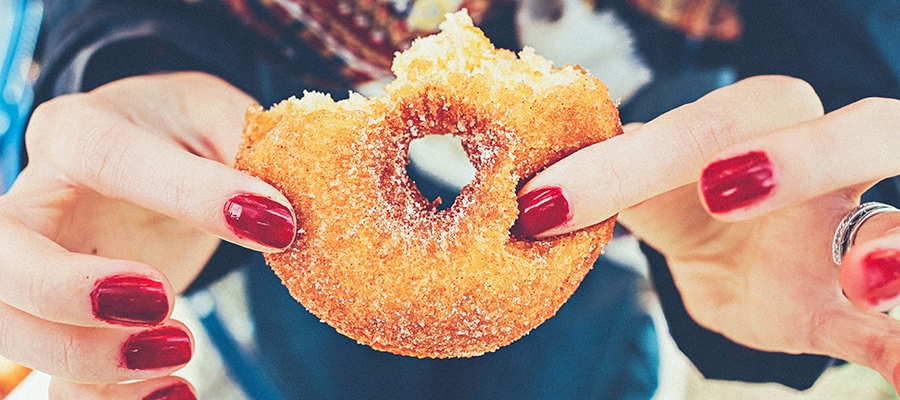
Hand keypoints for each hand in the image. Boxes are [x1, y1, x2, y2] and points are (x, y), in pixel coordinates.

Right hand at [0, 72, 295, 397]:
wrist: (158, 154)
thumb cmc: (187, 132)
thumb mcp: (222, 117)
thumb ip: (253, 149)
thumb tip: (285, 216)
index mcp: (81, 131)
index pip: (109, 158)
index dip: (188, 194)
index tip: (274, 226)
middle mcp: (39, 200)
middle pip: (2, 257)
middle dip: (68, 292)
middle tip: (164, 301)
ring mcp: (40, 266)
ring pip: (14, 329)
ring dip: (92, 360)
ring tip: (183, 349)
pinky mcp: (62, 319)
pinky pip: (58, 375)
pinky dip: (109, 399)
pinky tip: (176, 392)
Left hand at [517, 75, 899, 388]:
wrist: (734, 256)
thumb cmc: (688, 200)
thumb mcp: (643, 186)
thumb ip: (606, 181)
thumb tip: (534, 196)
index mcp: (766, 118)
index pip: (716, 120)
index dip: (641, 155)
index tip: (562, 200)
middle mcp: (830, 164)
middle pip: (863, 130)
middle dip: (805, 155)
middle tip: (723, 188)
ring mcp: (852, 234)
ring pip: (898, 223)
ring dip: (890, 248)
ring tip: (865, 277)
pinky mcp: (851, 308)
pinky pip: (890, 325)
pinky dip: (898, 345)